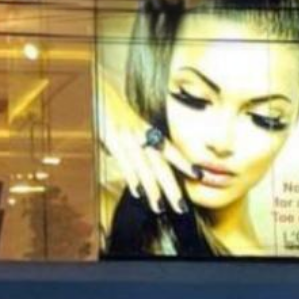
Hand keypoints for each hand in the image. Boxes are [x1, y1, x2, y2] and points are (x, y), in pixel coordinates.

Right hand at [98, 78, 199, 214]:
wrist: (98, 90)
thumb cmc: (113, 107)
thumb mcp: (130, 121)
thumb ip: (137, 138)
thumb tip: (132, 156)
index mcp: (148, 130)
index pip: (170, 150)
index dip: (185, 163)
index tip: (199, 176)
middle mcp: (142, 135)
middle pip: (160, 166)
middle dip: (171, 188)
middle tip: (181, 207)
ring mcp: (127, 139)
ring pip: (144, 169)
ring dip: (153, 190)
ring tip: (160, 207)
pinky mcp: (112, 140)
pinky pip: (124, 163)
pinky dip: (132, 179)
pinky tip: (139, 193)